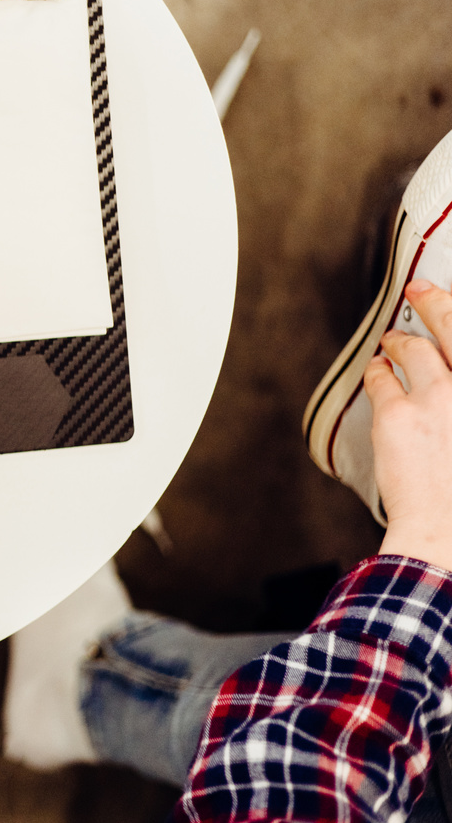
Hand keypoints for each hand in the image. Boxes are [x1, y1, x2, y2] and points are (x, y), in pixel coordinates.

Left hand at [368, 279, 451, 571]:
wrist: (451, 533)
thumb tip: (447, 389)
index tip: (449, 301)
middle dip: (437, 301)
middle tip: (422, 289)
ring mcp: (440, 398)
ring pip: (414, 348)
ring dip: (400, 340)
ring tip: (392, 341)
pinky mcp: (398, 414)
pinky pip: (382, 377)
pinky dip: (378, 370)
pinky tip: (377, 369)